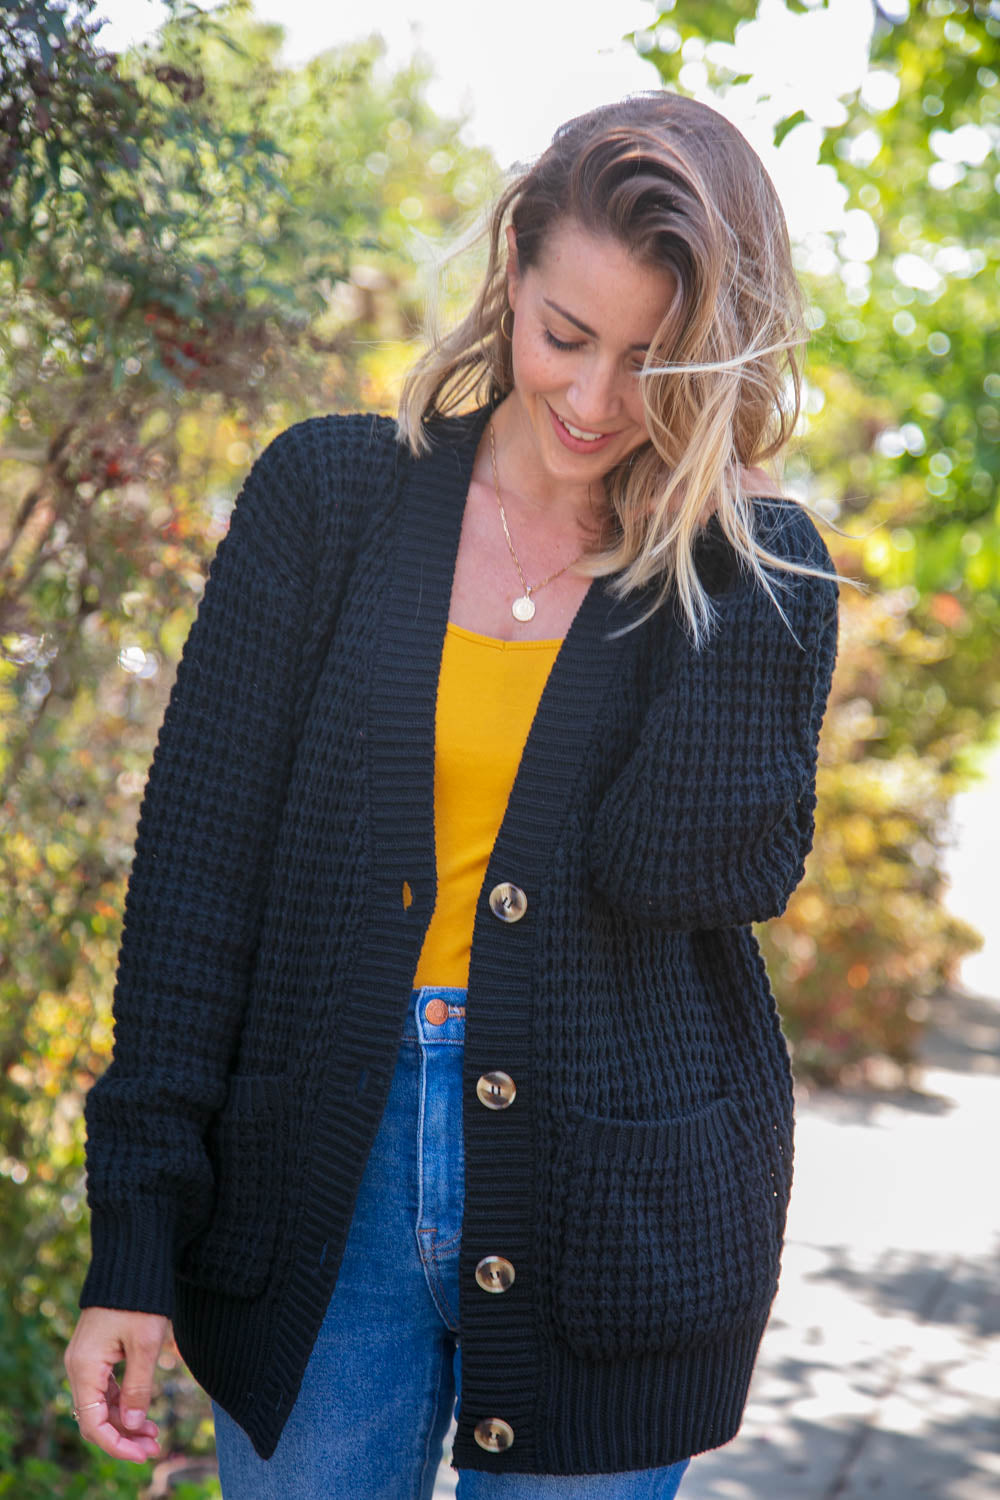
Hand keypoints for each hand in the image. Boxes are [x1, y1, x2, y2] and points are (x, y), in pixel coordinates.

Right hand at [64, 1306, 169, 1462]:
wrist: (132, 1260)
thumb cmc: (141, 1299)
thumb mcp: (145, 1344)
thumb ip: (137, 1387)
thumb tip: (132, 1424)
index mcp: (85, 1367)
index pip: (93, 1423)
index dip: (117, 1445)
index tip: (144, 1454)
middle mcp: (79, 1367)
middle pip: (95, 1418)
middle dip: (124, 1436)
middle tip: (155, 1447)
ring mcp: (86, 1360)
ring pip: (100, 1405)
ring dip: (125, 1422)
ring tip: (155, 1434)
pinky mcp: (96, 1353)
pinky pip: (104, 1389)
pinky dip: (122, 1404)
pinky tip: (143, 1413)